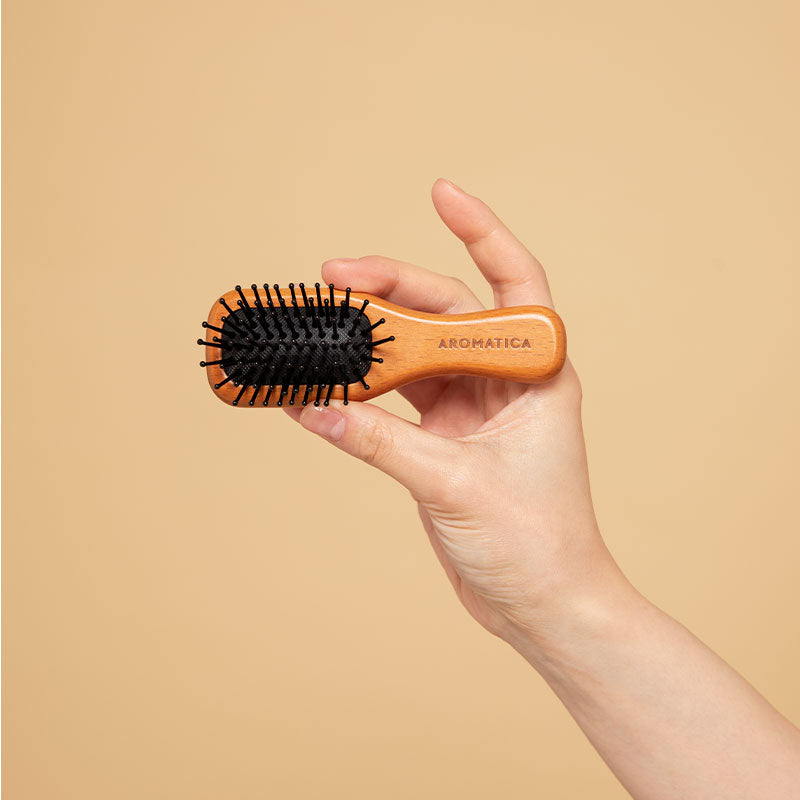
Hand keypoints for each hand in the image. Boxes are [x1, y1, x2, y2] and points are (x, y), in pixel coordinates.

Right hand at [286, 179, 623, 648]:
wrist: (540, 605)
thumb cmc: (534, 545)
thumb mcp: (453, 484)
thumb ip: (379, 442)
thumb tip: (313, 406)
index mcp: (535, 376)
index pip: (514, 283)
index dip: (481, 230)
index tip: (441, 192)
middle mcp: (504, 382)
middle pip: (445, 311)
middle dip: (390, 287)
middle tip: (332, 275)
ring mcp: (472, 408)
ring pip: (415, 351)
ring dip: (369, 336)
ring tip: (318, 320)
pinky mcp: (444, 438)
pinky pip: (396, 396)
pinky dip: (362, 387)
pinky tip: (324, 380)